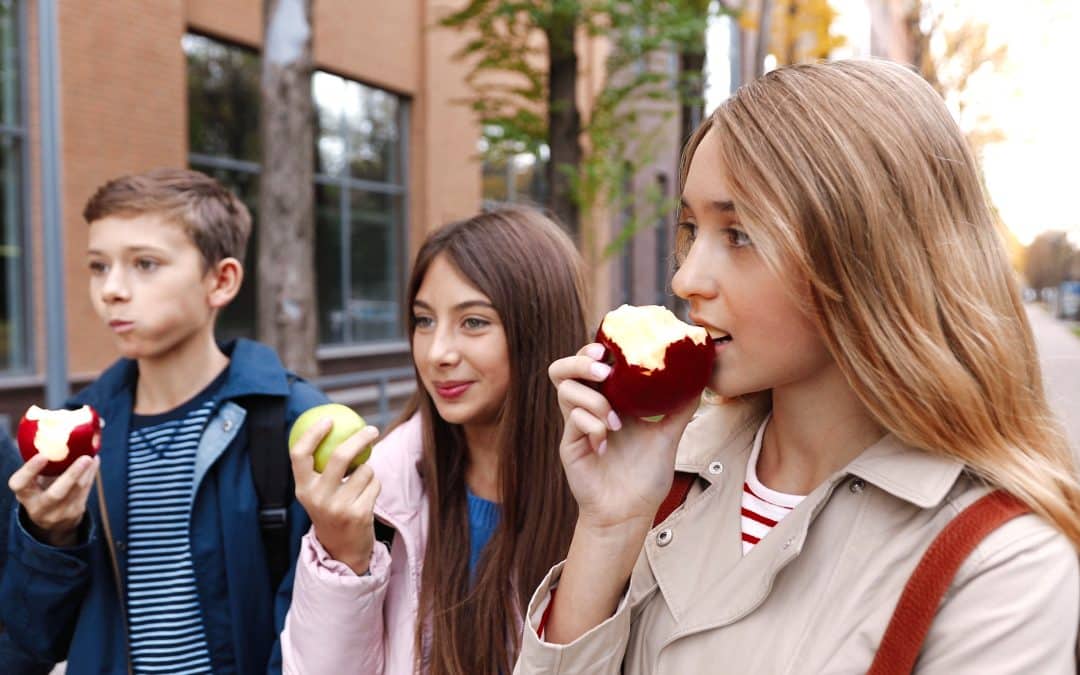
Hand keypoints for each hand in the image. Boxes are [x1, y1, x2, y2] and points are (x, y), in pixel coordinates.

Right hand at [8, 454, 99, 547]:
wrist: (52, 522)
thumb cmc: (40, 490)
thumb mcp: (33, 481)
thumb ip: (41, 464)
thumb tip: (59, 432)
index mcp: (24, 495)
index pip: (20, 484)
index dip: (30, 469)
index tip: (43, 455)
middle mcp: (39, 507)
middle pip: (56, 493)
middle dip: (72, 475)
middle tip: (85, 457)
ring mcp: (59, 513)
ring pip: (77, 490)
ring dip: (87, 470)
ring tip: (91, 455)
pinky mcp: (76, 512)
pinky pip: (86, 491)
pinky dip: (91, 474)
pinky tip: (94, 462)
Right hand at [290, 418, 381, 574]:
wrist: (342, 550)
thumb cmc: (331, 510)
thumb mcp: (317, 492)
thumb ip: (321, 467)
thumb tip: (337, 426)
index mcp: (303, 489)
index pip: (299, 455)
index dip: (312, 434)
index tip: (329, 419)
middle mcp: (317, 498)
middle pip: (339, 456)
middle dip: (359, 438)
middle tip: (371, 429)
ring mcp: (338, 507)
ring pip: (364, 470)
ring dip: (368, 471)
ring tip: (360, 485)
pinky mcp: (359, 514)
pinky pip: (375, 484)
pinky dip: (375, 486)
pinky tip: (367, 498)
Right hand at [550, 343, 698, 530]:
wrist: (630, 512)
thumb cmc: (645, 476)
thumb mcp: (668, 436)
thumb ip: (680, 408)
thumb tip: (700, 379)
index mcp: (608, 400)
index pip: (590, 363)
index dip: (593, 349)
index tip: (609, 347)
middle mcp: (588, 408)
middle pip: (563, 369)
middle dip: (580, 361)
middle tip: (604, 369)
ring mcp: (576, 426)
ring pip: (565, 390)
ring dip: (593, 399)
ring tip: (615, 420)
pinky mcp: (570, 445)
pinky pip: (573, 420)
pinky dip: (592, 425)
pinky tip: (606, 443)